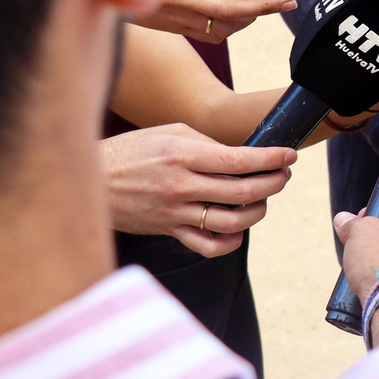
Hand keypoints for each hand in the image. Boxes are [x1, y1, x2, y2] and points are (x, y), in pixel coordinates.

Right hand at [100, 123, 295, 257]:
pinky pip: (208, 246)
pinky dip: (231, 240)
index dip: (271, 159)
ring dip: (258, 211)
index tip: (289, 155)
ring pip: (231, 222)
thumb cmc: (131, 150)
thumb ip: (206, 143)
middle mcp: (181, 186)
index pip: (239, 161)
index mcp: (182, 156)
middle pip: (242, 192)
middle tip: (283, 174)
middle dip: (273, 183)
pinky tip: (237, 227)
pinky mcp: (168, 231)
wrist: (89, 180)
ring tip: (263, 198)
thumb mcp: (169, 133)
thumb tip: (242, 155)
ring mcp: (175, 213)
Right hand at [133, 0, 295, 42]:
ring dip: (251, 19)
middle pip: (232, 8)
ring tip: (270, 7)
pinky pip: (210, 36)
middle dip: (266, 6)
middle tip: (291, 2)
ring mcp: (179, 17)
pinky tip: (241, 18)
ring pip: (224, 27)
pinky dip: (230, 29)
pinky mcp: (175, 29)